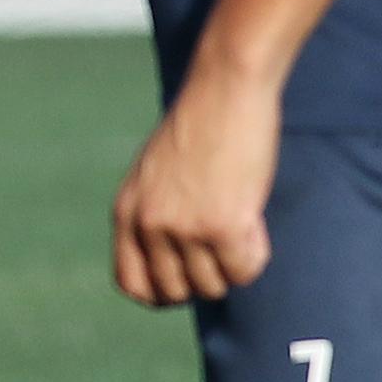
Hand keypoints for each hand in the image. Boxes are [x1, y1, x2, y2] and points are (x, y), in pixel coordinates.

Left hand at [114, 60, 278, 303]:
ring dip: (232, 262)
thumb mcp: (155, 174)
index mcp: (126, 212)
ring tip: (239, 219)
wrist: (227, 89)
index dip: (162, 292)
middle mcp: (149, 225)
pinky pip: (244, 270)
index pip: (132, 284)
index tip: (186, 281)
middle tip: (222, 245)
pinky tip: (253, 217)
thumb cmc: (200, 126)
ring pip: (215, 285)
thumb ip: (154, 215)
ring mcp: (184, 229)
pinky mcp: (223, 226)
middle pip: (177, 292)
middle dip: (204, 278)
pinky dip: (255, 252)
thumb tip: (172, 266)